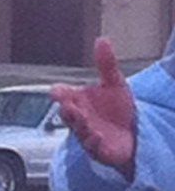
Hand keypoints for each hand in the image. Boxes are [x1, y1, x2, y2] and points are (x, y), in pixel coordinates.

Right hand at [51, 37, 135, 178]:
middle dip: (68, 109)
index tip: (57, 92)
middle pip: (68, 113)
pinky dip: (93, 142)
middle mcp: (79, 118)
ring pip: (79, 130)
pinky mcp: (100, 150)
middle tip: (67, 103)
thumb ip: (106, 64)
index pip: (63, 95)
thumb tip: (102, 39)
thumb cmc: (117, 109)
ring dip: (79, 124)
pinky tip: (96, 135)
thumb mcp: (115, 83)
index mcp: (78, 100)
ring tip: (81, 117)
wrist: (134, 134)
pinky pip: (94, 148)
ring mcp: (87, 135)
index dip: (59, 93)